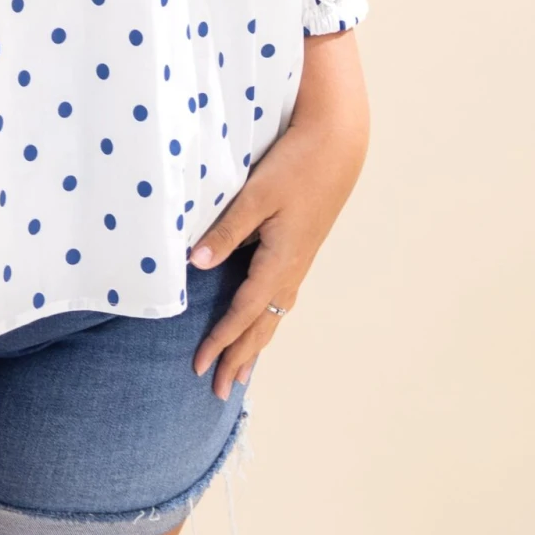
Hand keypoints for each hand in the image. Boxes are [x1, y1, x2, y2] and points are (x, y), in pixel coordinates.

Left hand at [188, 28, 369, 399]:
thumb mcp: (256, 195)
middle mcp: (292, 268)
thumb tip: (198, 263)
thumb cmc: (295, 165)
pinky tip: (262, 322)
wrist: (337, 144)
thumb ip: (226, 229)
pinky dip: (266, 319)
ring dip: (255, 344)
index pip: (244, 312)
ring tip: (242, 373)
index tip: (200, 366)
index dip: (221, 341)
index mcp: (280, 260)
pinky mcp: (300, 248)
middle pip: (262, 325)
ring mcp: (299, 260)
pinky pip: (280, 298)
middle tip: (220, 391)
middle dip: (239, 358)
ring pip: (274, 314)